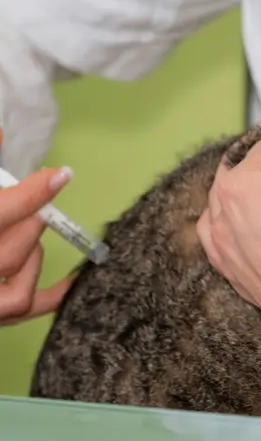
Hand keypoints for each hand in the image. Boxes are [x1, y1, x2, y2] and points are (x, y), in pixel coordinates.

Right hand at [0, 167, 73, 325]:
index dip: (33, 194)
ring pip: (17, 276)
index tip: (59, 174)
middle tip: (28, 207)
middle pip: (10, 249)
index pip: (1, 213)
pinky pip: (25, 308)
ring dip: (29, 249)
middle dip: (27, 221)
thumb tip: (1, 132)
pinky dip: (52, 295)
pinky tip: (72, 281)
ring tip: (20, 231)